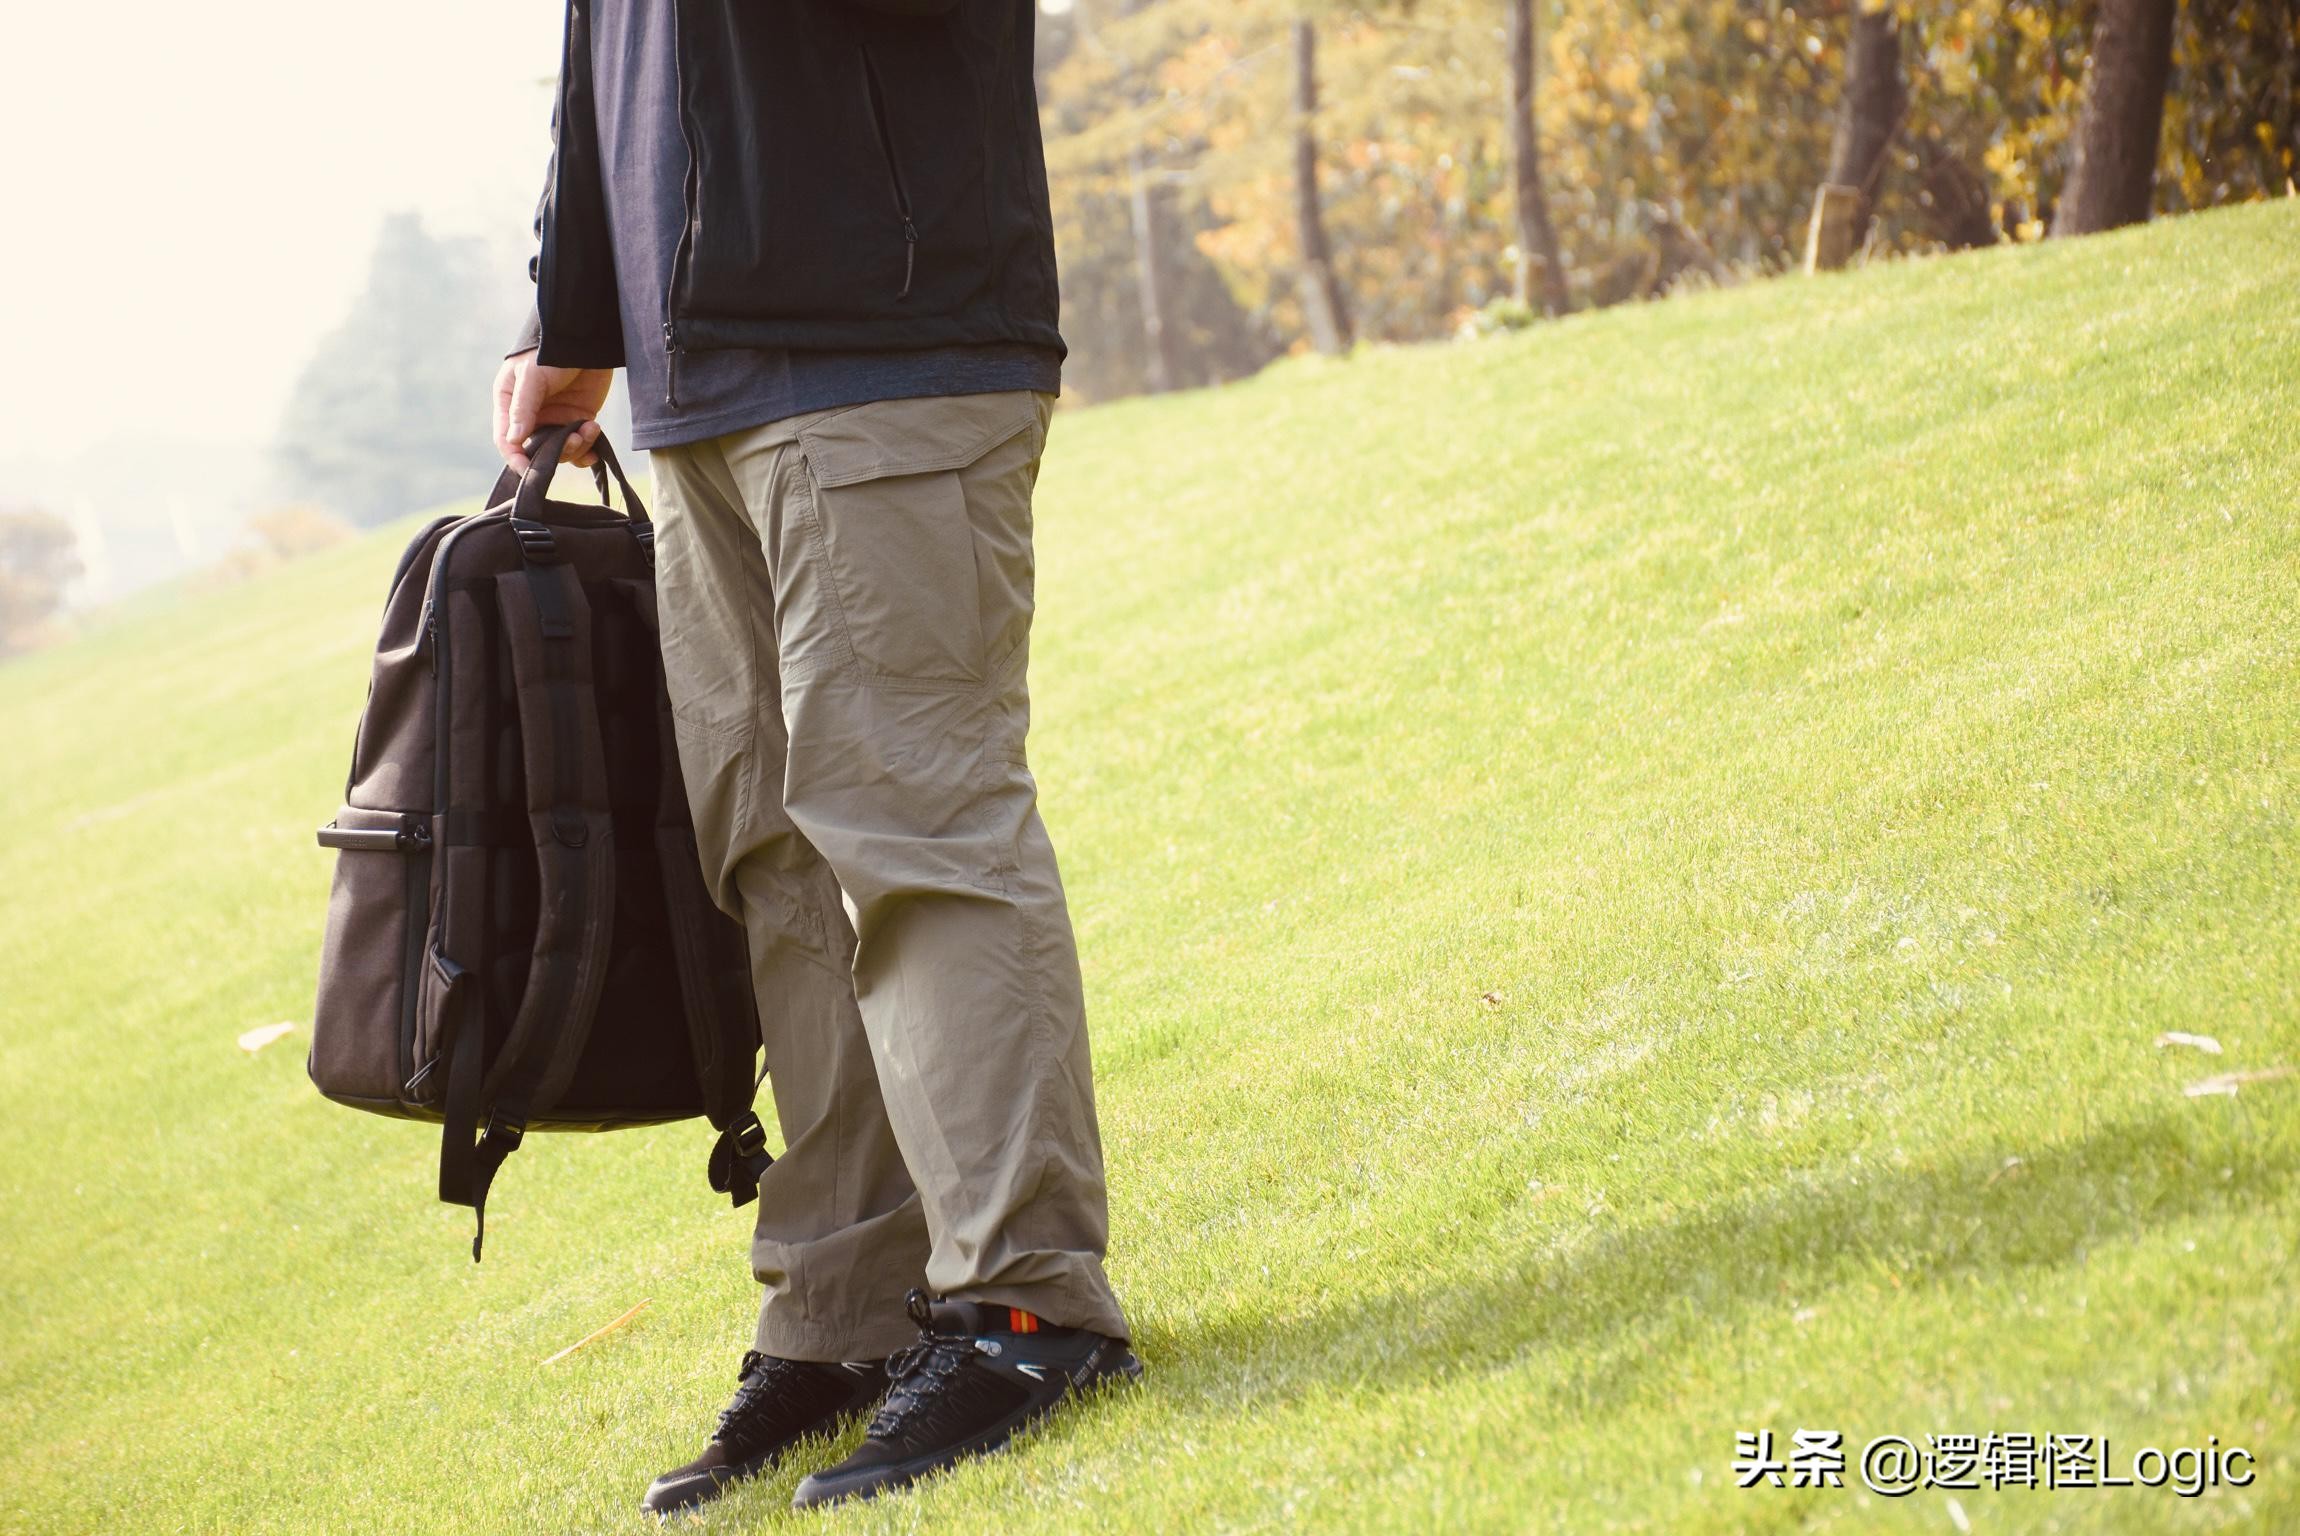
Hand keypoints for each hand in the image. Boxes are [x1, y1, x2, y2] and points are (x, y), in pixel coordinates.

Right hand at [492, 351, 614, 471]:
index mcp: (509, 403)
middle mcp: (531, 416)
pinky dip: (588, 447)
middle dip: (555, 453)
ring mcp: (555, 419)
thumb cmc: (551, 350)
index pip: (506, 440)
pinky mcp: (578, 419)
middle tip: (573, 439)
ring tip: (590, 428)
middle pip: (536, 450)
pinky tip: (595, 434)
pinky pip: (580, 444)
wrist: (588, 337)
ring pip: (561, 450)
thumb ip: (523, 407)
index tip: (529, 470)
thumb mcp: (532, 375)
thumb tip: (514, 440)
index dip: (516, 458)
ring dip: (576, 447)